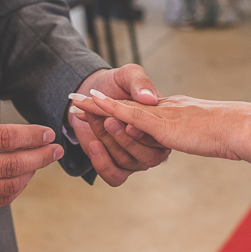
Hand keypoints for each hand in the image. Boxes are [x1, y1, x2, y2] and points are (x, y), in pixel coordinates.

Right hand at [0, 116, 64, 216]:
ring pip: (9, 186)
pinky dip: (15, 189)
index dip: (32, 136)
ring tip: (40, 162)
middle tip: (55, 150)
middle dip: (40, 156)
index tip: (47, 133)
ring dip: (31, 174)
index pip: (6, 138)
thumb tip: (23, 135)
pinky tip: (22, 178)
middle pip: (12, 164)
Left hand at [65, 66, 169, 186]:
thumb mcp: (128, 75)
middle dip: (122, 137)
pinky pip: (115, 176)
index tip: (124, 120)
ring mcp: (135, 157)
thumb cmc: (114, 84)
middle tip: (106, 119)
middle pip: (145, 155)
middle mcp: (152, 145)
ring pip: (126, 161)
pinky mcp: (117, 166)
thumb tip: (149, 98)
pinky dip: (103, 163)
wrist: (90, 94)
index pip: (158, 134)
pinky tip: (93, 144)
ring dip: (107, 140)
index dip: (142, 130)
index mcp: (161, 123)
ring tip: (92, 118)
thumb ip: (140, 83)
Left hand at [69, 93, 250, 162]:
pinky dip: (113, 108)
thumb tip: (171, 135)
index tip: (100, 103)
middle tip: (75, 102)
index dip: (118, 106)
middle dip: (98, 105)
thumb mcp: (205, 131)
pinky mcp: (164, 123)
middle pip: (126, 107)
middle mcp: (166, 110)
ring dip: (99, 109)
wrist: (243, 127)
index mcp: (174, 112)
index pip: (140, 108)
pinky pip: (133, 115)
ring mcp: (164, 115)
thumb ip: (186, 130)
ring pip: (124, 111)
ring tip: (78, 108)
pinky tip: (96, 106)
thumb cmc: (231, 133)